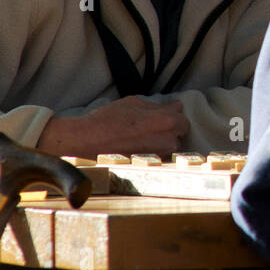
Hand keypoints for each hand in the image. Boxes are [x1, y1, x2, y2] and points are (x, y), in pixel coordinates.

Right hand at [37, 96, 189, 156]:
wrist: (86, 141)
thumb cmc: (107, 120)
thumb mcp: (134, 103)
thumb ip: (158, 106)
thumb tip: (176, 107)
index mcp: (167, 121)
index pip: (183, 120)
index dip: (173, 117)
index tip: (162, 117)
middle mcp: (168, 141)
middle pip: (179, 135)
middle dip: (169, 130)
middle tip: (149, 127)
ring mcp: (159, 156)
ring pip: (169, 148)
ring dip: (161, 142)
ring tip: (140, 138)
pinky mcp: (148, 167)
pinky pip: (158, 158)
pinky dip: (151, 153)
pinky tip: (136, 148)